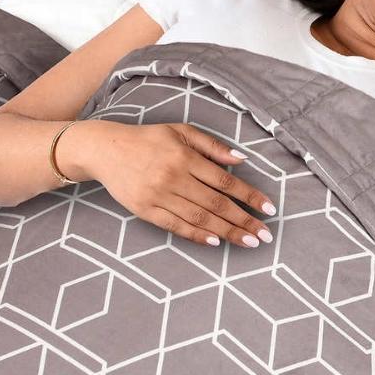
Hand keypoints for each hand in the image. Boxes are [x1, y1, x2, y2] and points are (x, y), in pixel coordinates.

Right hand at [92, 122, 275, 248]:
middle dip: (244, 221)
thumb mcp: (181, 131)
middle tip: (266, 235)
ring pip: (199, 218)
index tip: (269, 209)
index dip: (250, 196)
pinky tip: (216, 242)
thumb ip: (213, 146)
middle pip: (216, 204)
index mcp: (185, 157)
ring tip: (249, 242)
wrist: (105, 150)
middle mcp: (174, 177)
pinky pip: (175, 226)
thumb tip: (242, 160)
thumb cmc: (149, 139)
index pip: (225, 181)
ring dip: (227, 232)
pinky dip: (197, 235)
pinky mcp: (145, 210)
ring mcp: (158, 196)